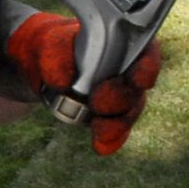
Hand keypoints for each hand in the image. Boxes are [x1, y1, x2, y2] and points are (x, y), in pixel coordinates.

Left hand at [3, 11, 162, 155]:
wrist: (40, 66)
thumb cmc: (53, 46)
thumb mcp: (50, 43)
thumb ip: (57, 55)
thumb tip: (64, 80)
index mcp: (124, 40)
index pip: (147, 52)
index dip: (148, 67)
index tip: (140, 80)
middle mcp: (129, 69)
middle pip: (136, 88)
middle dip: (120, 98)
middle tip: (98, 101)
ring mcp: (121, 94)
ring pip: (128, 112)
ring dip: (115, 123)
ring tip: (99, 132)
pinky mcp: (108, 116)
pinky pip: (115, 129)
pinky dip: (110, 139)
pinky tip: (102, 147)